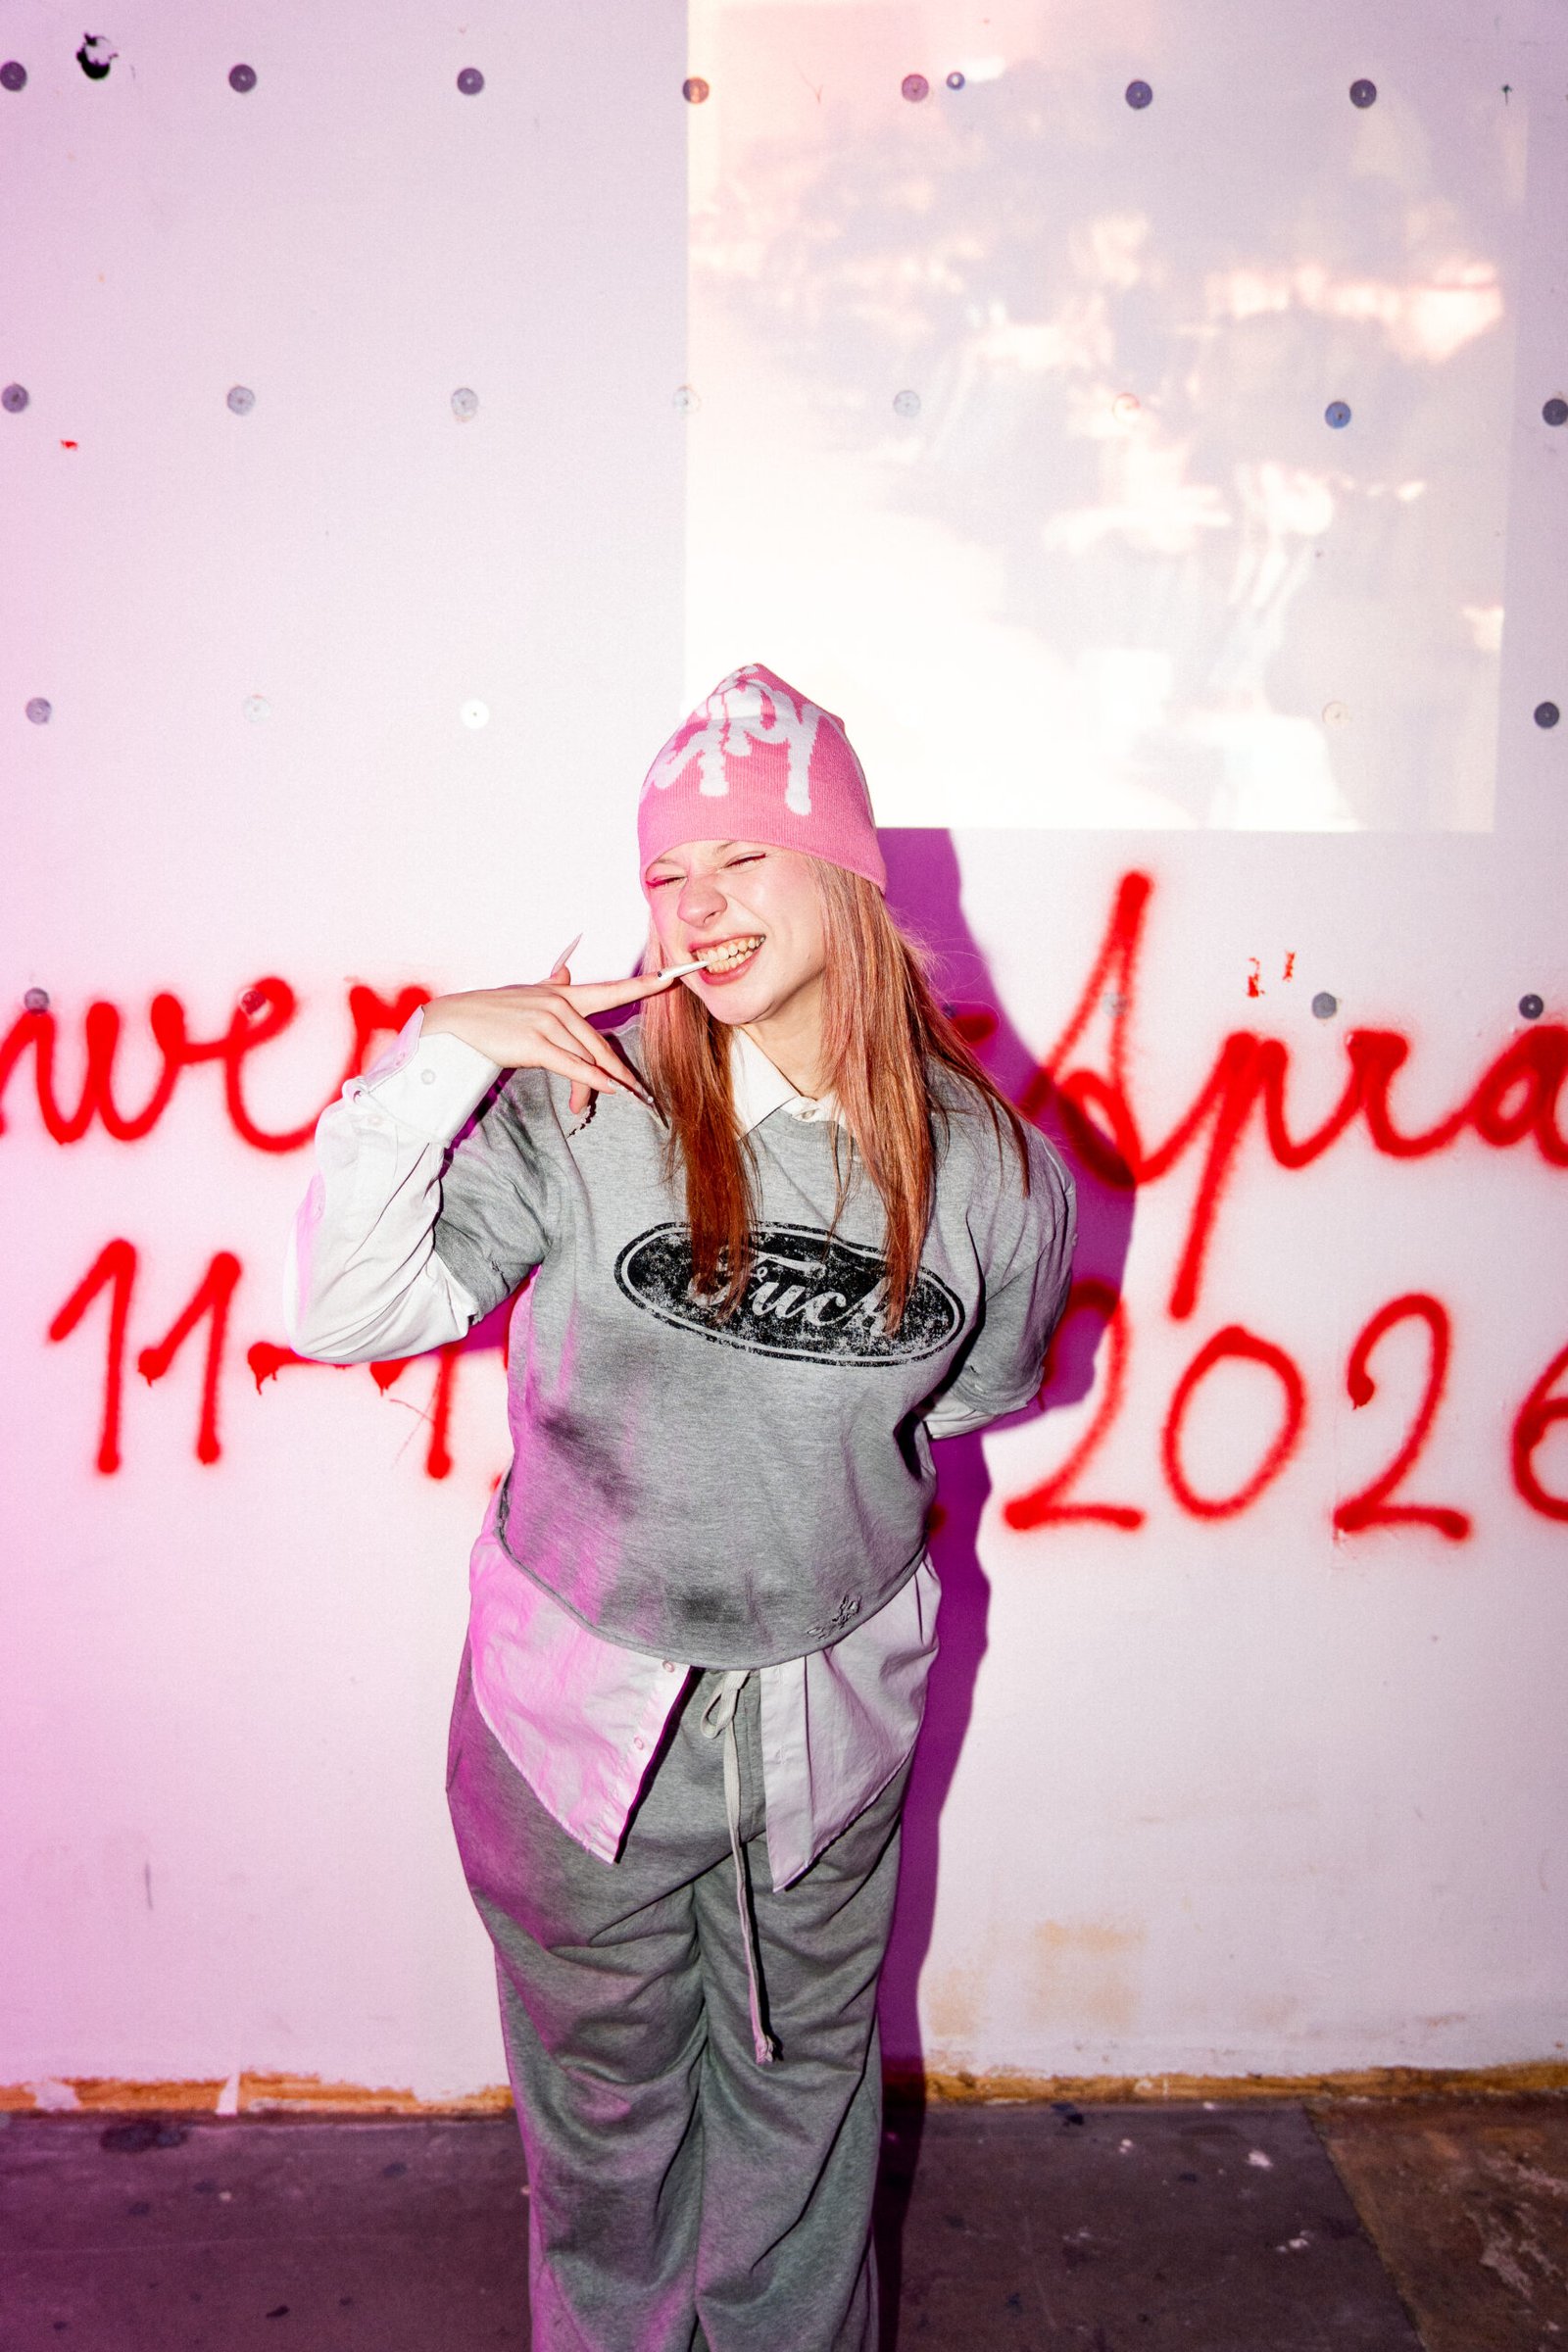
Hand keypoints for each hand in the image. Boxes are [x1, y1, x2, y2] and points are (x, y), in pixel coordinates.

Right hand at [421, 942, 676, 1115]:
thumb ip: (553, 985)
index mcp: (563, 994)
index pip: (610, 990)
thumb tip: (567, 969)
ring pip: (587, 1060)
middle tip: (638, 1093)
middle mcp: (561, 1005)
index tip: (672, 977)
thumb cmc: (494, 1011)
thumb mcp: (528, 994)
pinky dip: (592, 1081)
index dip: (643, 984)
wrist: (458, 1021)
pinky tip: (608, 1090)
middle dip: (618, 1072)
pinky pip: (572, 1066)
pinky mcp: (536, 1044)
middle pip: (600, 1044)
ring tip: (606, 1104)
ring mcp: (549, 1023)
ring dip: (598, 1086)